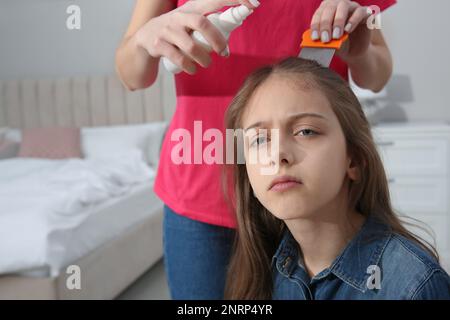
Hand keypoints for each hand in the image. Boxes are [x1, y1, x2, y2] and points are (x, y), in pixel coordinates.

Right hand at [134, 0, 258, 74]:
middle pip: (202, 23)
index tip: (254, 4)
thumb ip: (209, 25)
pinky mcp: (157, 44)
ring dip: (203, 58)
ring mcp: (167, 29)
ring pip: (190, 45)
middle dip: (217, 40)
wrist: (143, 40)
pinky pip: (178, 58)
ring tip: (207, 64)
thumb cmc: (176, 32)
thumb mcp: (190, 22)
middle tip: (224, 53)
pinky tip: (193, 69)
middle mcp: (179, 16)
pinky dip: (189, 66)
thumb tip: (233, 31)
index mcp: (192, 8)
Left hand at [310, 0, 373, 61]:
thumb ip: (323, 39)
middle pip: (330, 7)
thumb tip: (316, 40)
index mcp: (327, 10)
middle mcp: (339, 5)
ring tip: (336, 36)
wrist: (355, 52)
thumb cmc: (339, 45)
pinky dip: (353, 20)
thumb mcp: (330, 43)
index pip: (319, 13)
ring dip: (338, 21)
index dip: (316, 25)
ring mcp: (353, 7)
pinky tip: (348, 30)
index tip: (315, 38)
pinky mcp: (365, 13)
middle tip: (325, 39)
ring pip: (343, 5)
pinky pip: (359, 12)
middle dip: (325, 24)